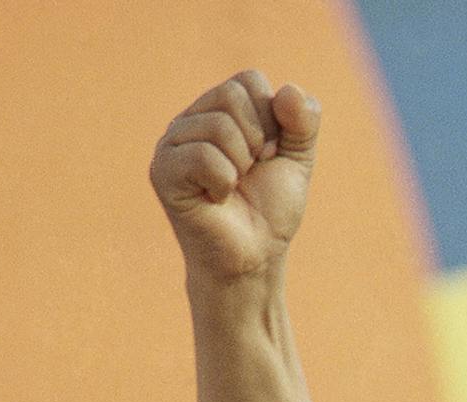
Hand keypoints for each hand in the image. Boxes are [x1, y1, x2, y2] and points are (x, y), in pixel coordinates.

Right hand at [151, 71, 320, 282]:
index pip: (249, 81)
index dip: (273, 119)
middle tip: (251, 172)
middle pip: (232, 96)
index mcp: (219, 110)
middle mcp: (190, 120)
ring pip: (220, 127)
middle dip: (259, 139)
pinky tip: (217, 198)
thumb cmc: (270, 208)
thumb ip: (303, 121)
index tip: (270, 154)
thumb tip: (290, 89)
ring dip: (242, 165)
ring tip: (234, 186)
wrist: (255, 256)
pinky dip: (224, 182)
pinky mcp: (163, 171)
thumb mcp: (298, 159)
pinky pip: (204, 157)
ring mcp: (171, 144)